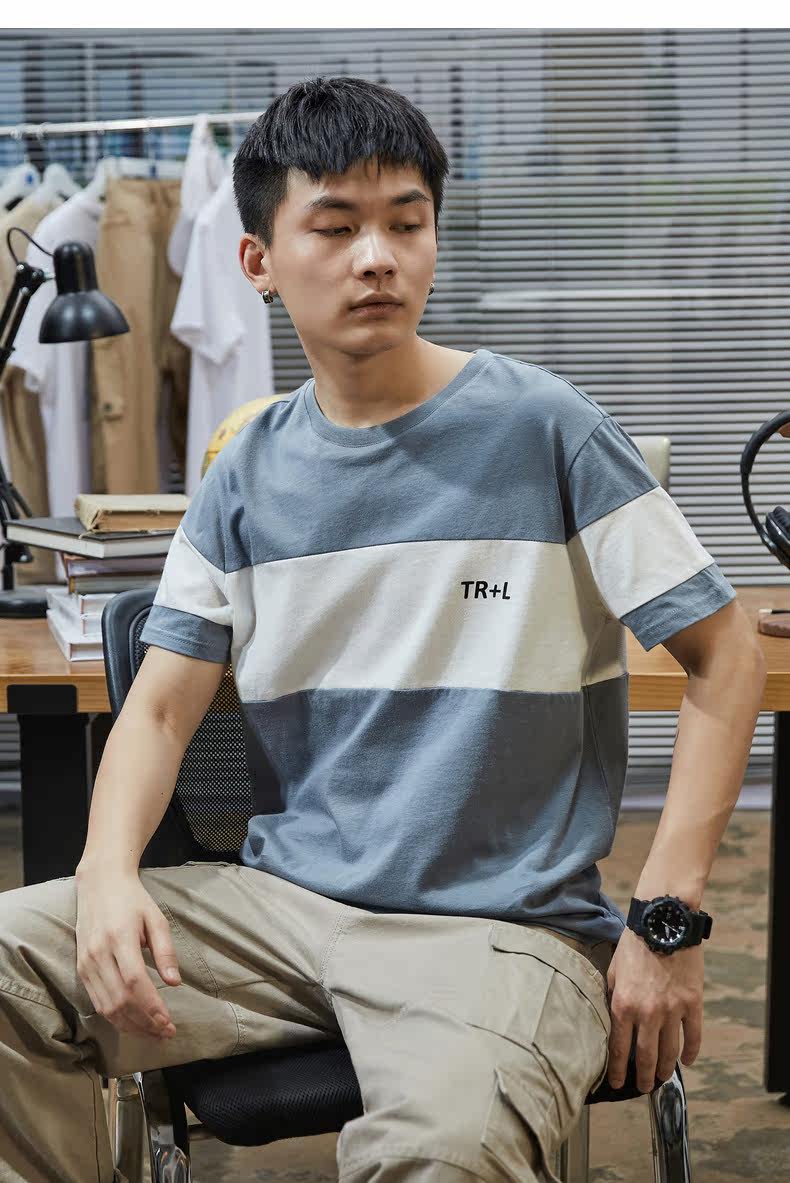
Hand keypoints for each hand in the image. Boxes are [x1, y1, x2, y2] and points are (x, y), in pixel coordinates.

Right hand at [75, 869, 181, 1039]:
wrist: (99, 883)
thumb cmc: (132, 900)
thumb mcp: (156, 918)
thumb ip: (165, 950)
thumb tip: (175, 983)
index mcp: (119, 938)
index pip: (134, 981)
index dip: (151, 1006)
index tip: (169, 1022)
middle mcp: (98, 953)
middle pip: (120, 999)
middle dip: (144, 1022)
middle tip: (166, 1033)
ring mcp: (86, 963)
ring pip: (106, 1006)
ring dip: (130, 1026)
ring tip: (153, 1033)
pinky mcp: (81, 969)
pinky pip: (97, 1002)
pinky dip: (115, 1018)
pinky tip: (133, 1023)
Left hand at [606, 927, 702, 1092]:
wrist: (663, 922)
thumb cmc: (634, 943)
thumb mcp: (613, 969)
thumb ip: (612, 995)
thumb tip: (610, 1016)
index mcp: (622, 1005)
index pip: (618, 1048)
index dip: (617, 1070)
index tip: (616, 1083)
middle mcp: (647, 1013)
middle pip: (644, 1056)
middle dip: (642, 1077)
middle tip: (642, 1088)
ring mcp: (672, 1011)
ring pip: (669, 1052)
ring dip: (664, 1069)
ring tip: (661, 1079)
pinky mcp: (692, 1004)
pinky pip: (693, 1037)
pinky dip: (691, 1053)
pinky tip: (687, 1062)